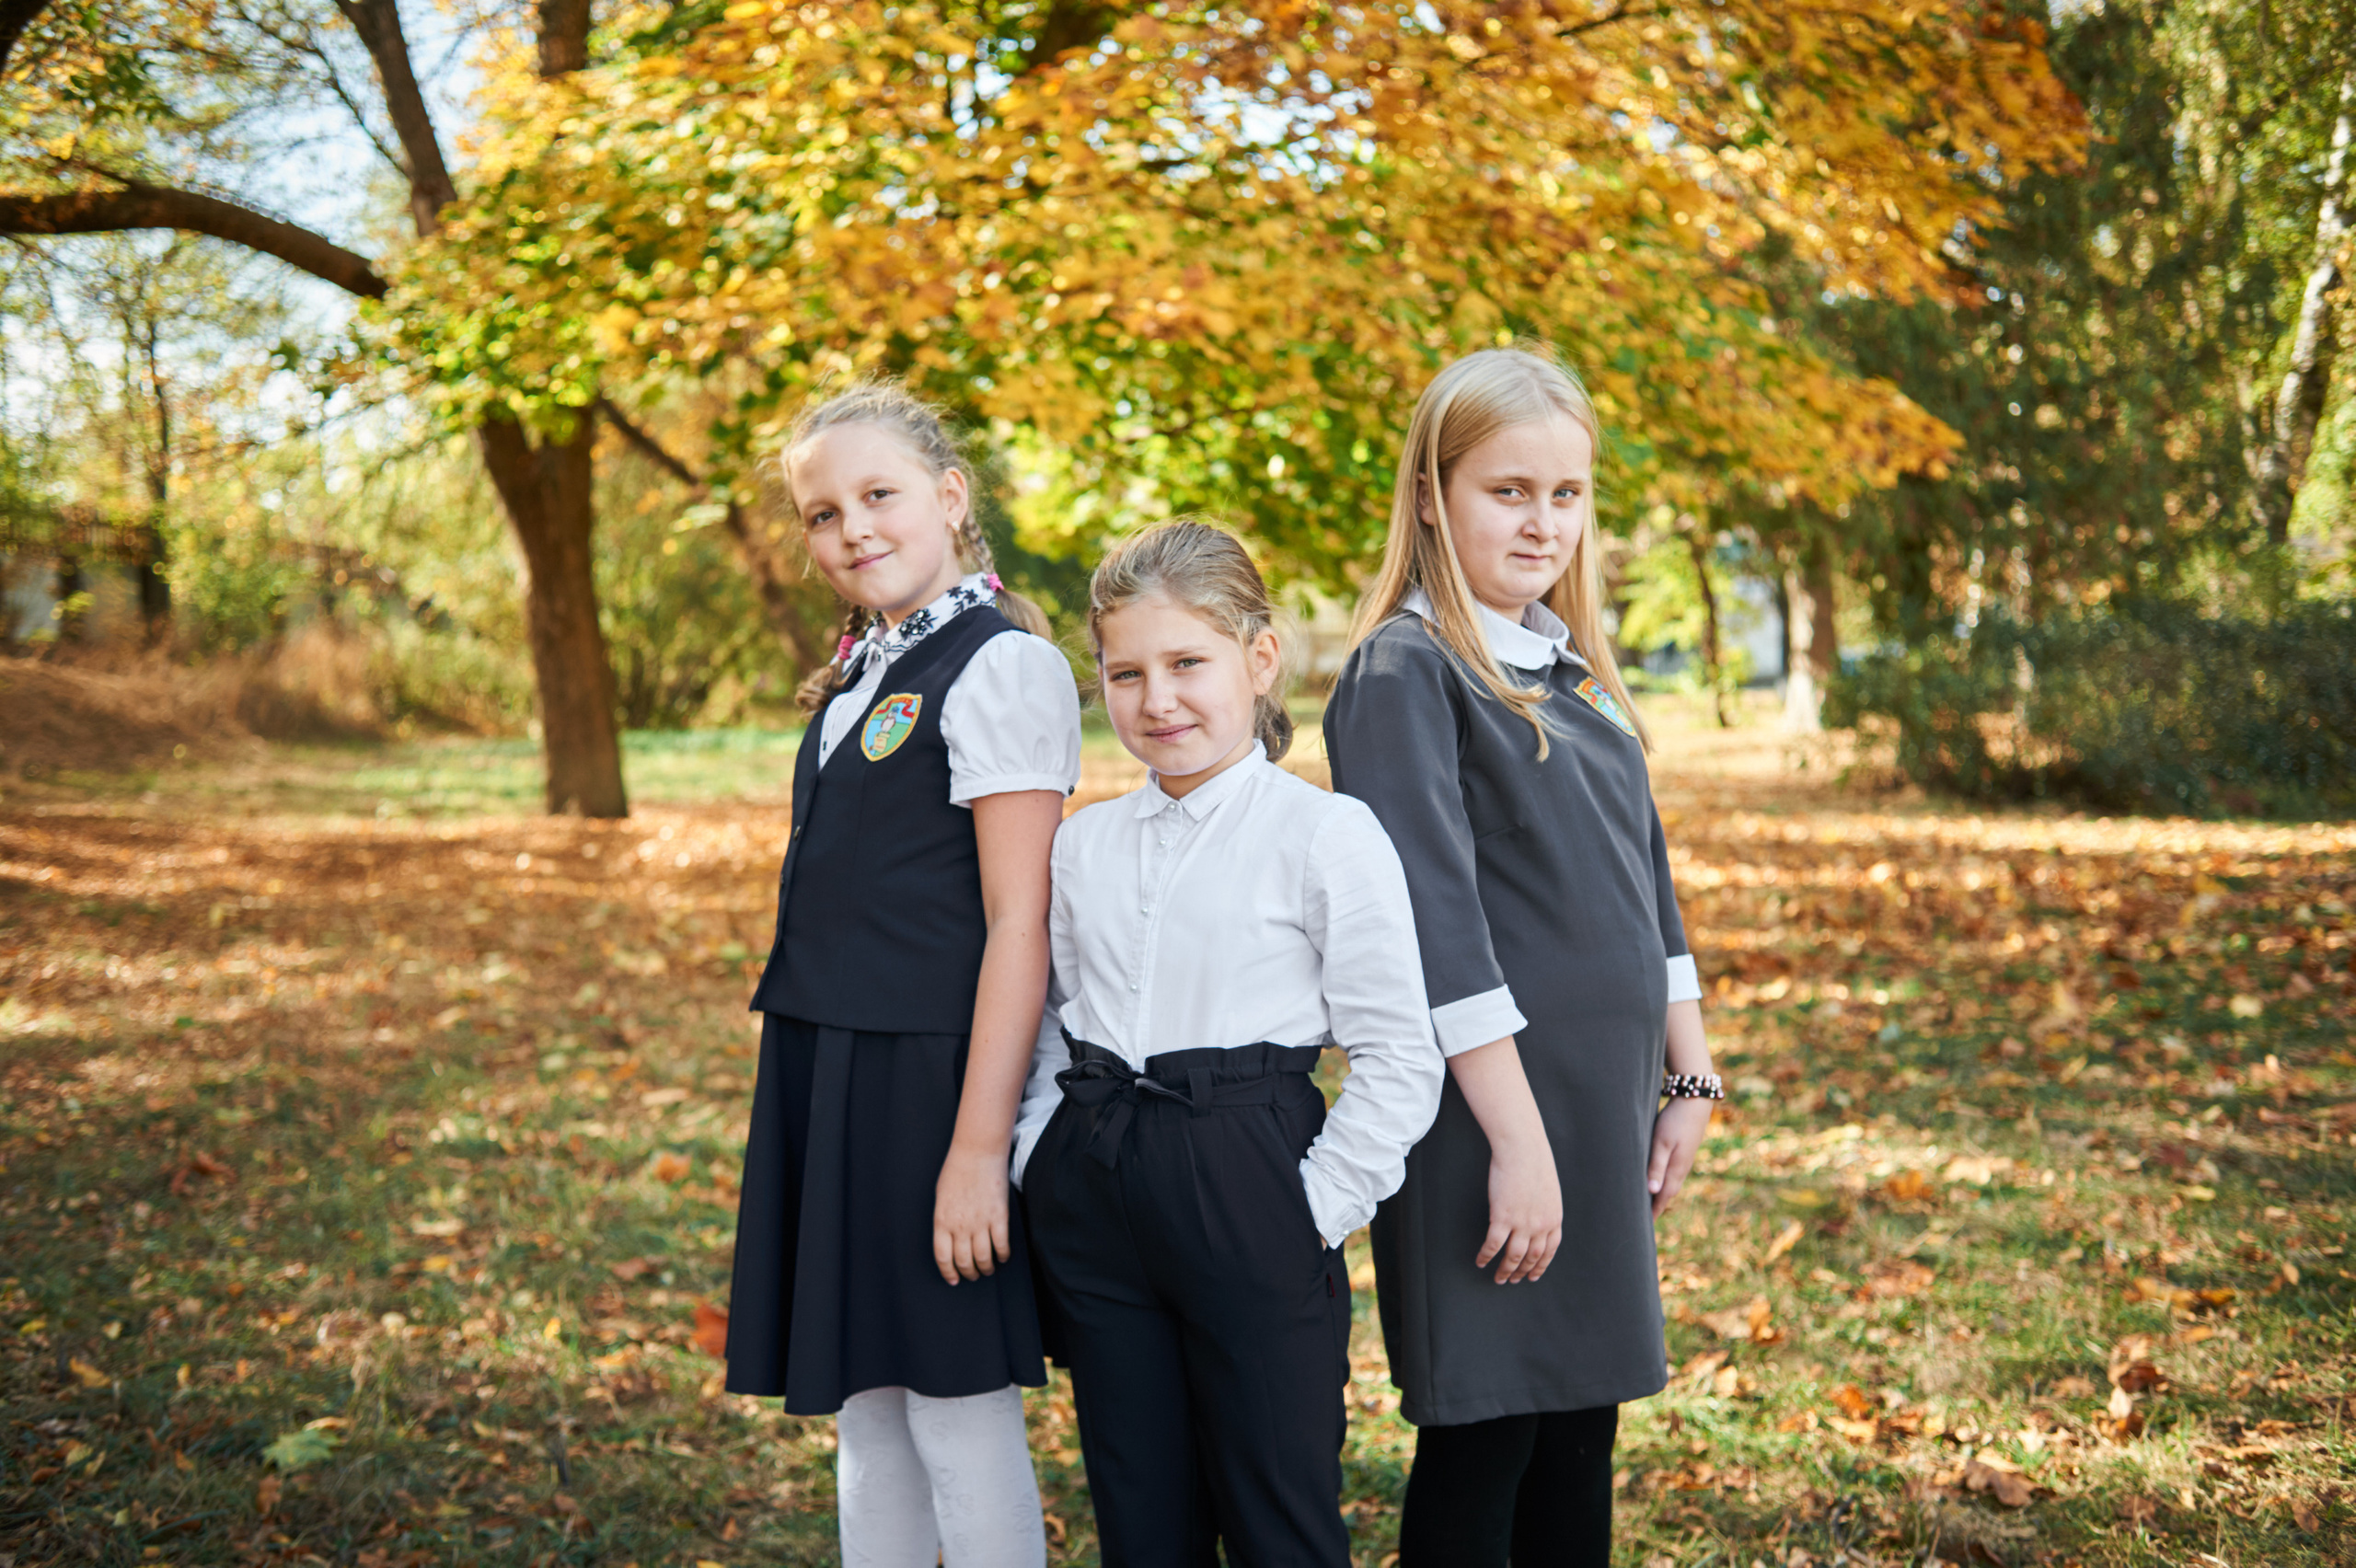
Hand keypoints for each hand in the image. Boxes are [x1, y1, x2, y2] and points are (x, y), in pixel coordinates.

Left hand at [933, 1144, 1011, 1284]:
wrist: (977, 1152)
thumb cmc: (956, 1170)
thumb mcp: (940, 1197)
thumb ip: (944, 1219)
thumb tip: (949, 1238)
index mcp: (942, 1221)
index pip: (943, 1257)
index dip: (949, 1272)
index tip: (954, 1280)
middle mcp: (960, 1225)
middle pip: (964, 1261)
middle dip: (969, 1273)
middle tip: (973, 1275)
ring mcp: (980, 1222)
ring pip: (983, 1257)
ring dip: (986, 1268)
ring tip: (988, 1269)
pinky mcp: (999, 1216)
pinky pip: (1002, 1244)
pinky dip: (1003, 1255)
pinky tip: (1003, 1256)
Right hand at [1476, 1136, 1562, 1283]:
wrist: (1523, 1148)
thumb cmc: (1534, 1161)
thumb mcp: (1549, 1189)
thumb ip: (1545, 1207)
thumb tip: (1538, 1215)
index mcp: (1554, 1218)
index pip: (1550, 1250)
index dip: (1541, 1266)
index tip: (1533, 1275)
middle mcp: (1540, 1225)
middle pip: (1532, 1257)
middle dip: (1522, 1272)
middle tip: (1513, 1280)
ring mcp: (1522, 1223)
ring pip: (1514, 1257)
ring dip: (1506, 1271)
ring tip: (1499, 1279)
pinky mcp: (1502, 1217)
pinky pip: (1493, 1245)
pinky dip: (1486, 1256)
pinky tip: (1481, 1261)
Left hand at [1647, 1097, 1712, 1217]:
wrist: (1695, 1101)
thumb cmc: (1675, 1121)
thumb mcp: (1662, 1143)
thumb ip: (1656, 1166)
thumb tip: (1653, 1192)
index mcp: (1675, 1169)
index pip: (1662, 1197)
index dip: (1653, 1211)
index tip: (1644, 1226)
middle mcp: (1681, 1168)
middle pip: (1668, 1193)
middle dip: (1657, 1207)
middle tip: (1644, 1221)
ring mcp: (1684, 1160)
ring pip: (1671, 1184)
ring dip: (1661, 1195)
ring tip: (1649, 1205)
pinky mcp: (1684, 1152)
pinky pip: (1673, 1174)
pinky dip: (1665, 1182)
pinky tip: (1659, 1181)